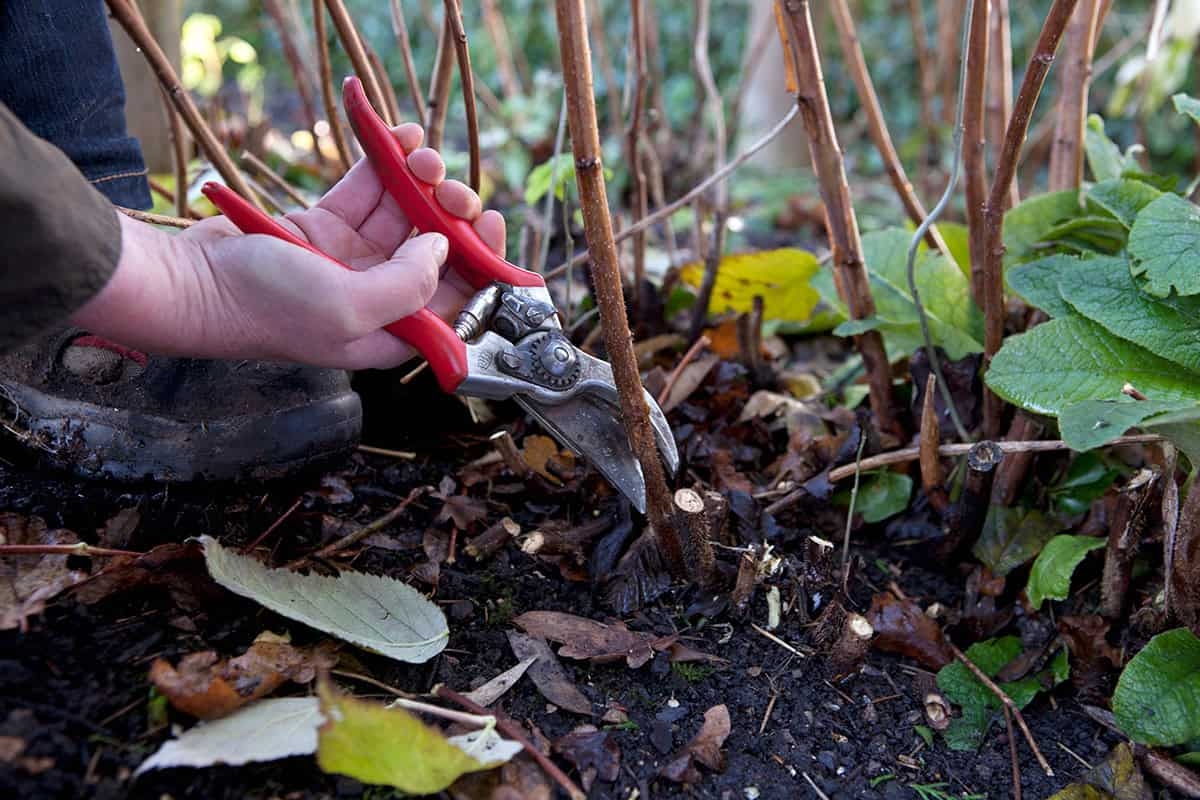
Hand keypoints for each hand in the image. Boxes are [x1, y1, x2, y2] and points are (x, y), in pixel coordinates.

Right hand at [73, 123, 504, 369]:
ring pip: (406, 212)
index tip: (491, 223)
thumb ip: (408, 284)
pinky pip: (368, 188)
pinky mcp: (326, 224)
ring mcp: (353, 258)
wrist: (193, 282)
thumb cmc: (265, 309)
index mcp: (393, 331)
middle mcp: (379, 296)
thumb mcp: (348, 308)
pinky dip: (385, 161)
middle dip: (450, 212)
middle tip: (448, 187)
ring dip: (421, 179)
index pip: (458, 300)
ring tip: (419, 153)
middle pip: (437, 250)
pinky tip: (399, 136)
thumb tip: (442, 247)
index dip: (482, 262)